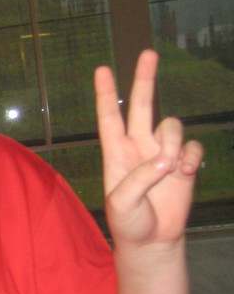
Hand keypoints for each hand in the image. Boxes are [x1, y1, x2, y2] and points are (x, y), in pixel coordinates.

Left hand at [95, 49, 203, 247]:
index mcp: (115, 153)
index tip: (101, 69)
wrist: (152, 240)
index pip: (108, 117)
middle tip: (148, 52)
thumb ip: (140, 180)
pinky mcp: (183, 164)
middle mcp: (138, 147)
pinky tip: (186, 174)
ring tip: (170, 171)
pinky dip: (191, 157)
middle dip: (144, 79)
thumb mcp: (123, 204)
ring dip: (173, 145)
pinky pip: (192, 147)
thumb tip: (165, 161)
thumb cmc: (128, 222)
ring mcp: (162, 153)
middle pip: (141, 105)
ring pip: (171, 126)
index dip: (105, 94)